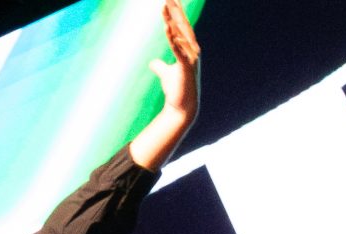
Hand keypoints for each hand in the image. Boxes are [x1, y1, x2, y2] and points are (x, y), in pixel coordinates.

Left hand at [152, 0, 202, 127]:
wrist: (182, 109)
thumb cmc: (176, 91)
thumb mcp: (166, 75)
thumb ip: (160, 67)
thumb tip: (153, 62)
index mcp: (188, 49)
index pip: (181, 26)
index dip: (176, 12)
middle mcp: (192, 50)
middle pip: (182, 25)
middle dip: (175, 10)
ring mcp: (191, 58)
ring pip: (180, 34)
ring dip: (172, 20)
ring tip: (165, 7)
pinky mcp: (186, 68)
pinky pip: (179, 50)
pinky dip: (173, 39)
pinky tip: (167, 28)